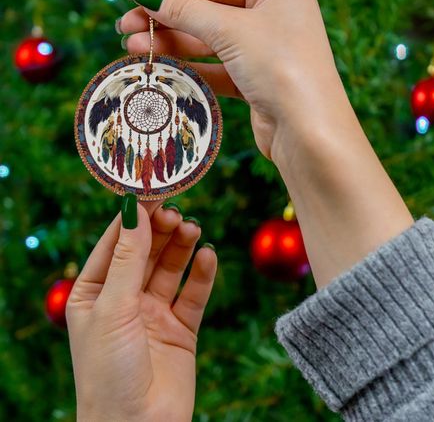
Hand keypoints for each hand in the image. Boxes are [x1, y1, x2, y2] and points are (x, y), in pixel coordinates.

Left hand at [66, 200, 216, 421]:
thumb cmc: (108, 372)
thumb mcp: (113, 308)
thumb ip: (128, 259)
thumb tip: (135, 211)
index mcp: (95, 293)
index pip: (115, 243)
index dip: (134, 217)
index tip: (152, 191)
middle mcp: (124, 299)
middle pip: (146, 252)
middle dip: (160, 230)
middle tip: (176, 211)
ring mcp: (153, 313)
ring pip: (170, 268)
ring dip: (182, 247)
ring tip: (193, 229)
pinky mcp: (181, 328)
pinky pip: (193, 294)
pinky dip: (202, 274)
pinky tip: (208, 256)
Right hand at [118, 0, 343, 160]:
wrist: (307, 131)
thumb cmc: (280, 67)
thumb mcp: (231, 30)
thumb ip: (187, 11)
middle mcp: (273, 16)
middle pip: (209, 12)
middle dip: (167, 20)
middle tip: (126, 27)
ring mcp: (265, 51)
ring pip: (210, 42)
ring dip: (173, 45)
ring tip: (133, 48)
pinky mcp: (257, 82)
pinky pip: (218, 69)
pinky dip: (191, 69)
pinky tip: (162, 68)